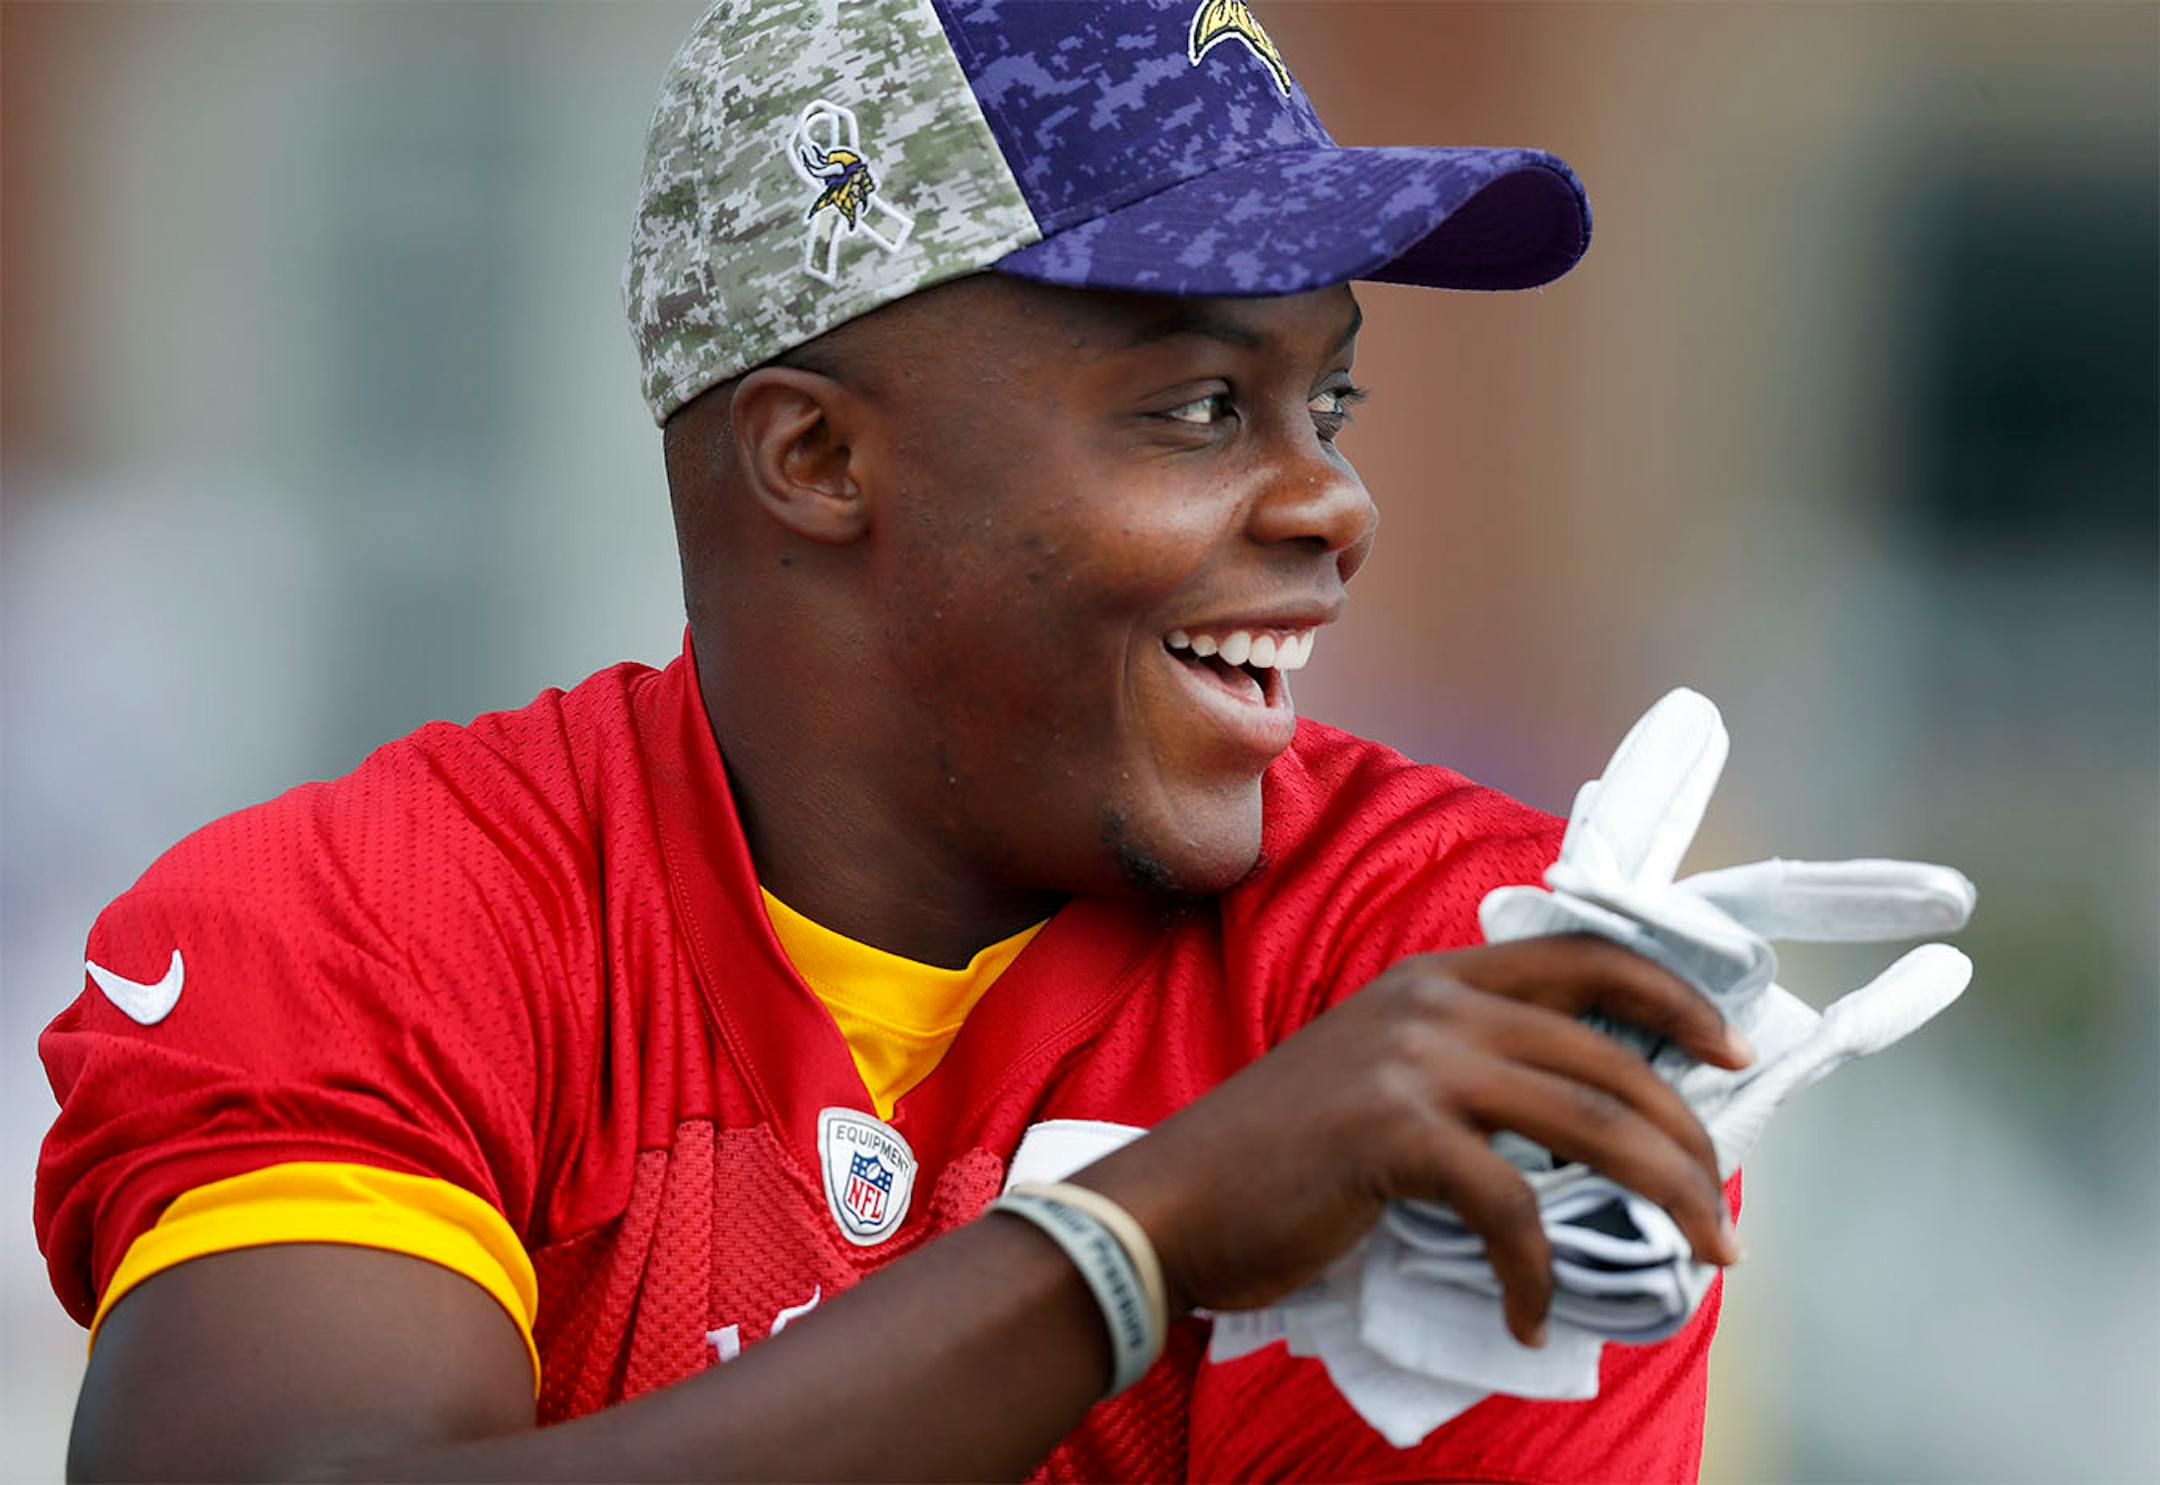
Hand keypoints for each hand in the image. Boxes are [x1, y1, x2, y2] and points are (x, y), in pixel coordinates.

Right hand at [1074, 932, 1750, 1346]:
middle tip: (1722, 1210)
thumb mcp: (1376, 1076)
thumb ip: (1465, 1070)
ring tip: (1699, 1256)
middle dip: (1687, 1139)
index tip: (1730, 1053)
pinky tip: (1535, 1314)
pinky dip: (1539, 1274)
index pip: (1583, 958)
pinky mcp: (1393, 1132)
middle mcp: (1431, 1002)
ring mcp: (1412, 1060)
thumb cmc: (1275, 1158)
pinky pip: (1511, 1208)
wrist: (1170, 1203)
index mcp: (1433, 978)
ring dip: (1662, 1196)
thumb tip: (1581, 1124)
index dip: (1673, 999)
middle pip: (1606, 1057)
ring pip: (1588, 1122)